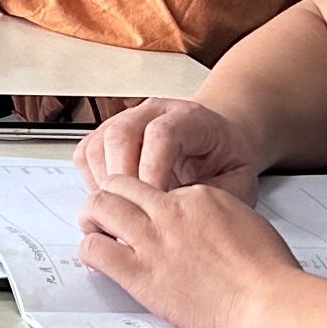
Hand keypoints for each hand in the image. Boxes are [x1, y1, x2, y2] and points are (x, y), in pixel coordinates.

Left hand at [77, 172, 303, 327]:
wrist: (269, 301)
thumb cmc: (269, 271)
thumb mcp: (245, 221)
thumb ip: (216, 214)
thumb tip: (201, 224)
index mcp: (197, 197)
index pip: (155, 186)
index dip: (146, 201)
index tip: (146, 216)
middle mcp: (169, 211)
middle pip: (119, 185)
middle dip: (108, 196)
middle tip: (105, 213)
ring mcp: (153, 241)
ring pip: (100, 207)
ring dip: (91, 216)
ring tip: (94, 229)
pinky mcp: (141, 274)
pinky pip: (96, 250)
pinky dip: (89, 249)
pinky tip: (96, 258)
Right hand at [78, 95, 260, 199]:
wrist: (220, 144)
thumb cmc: (227, 163)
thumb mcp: (239, 181)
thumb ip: (212, 197)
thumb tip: (179, 216)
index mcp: (191, 118)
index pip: (161, 134)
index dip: (153, 168)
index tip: (155, 199)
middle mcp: (155, 112)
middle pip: (122, 133)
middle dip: (123, 179)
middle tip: (132, 212)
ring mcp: (129, 119)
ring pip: (100, 143)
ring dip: (104, 182)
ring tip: (122, 212)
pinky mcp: (110, 133)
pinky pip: (88, 152)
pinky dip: (92, 180)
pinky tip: (112, 201)